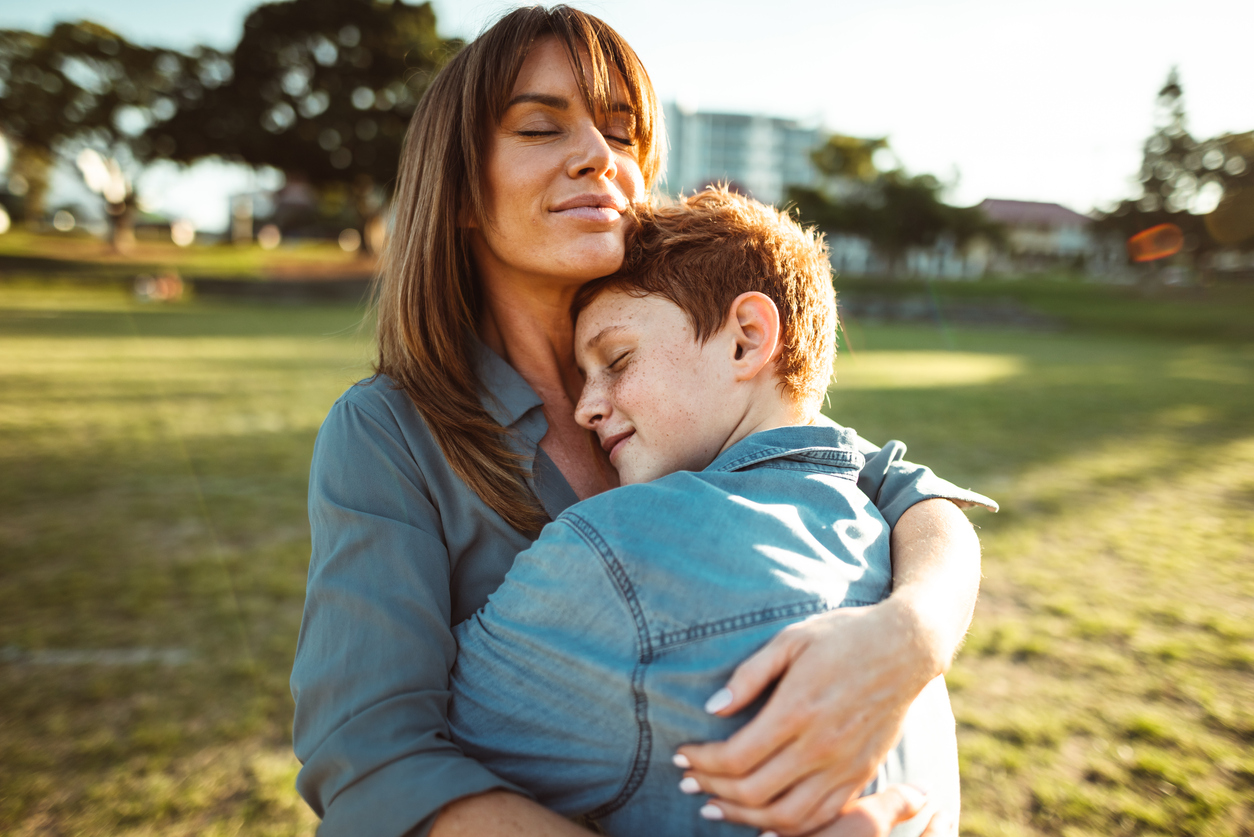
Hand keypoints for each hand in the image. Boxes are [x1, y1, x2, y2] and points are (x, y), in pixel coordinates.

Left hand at [675, 600, 939, 834]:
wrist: (906, 647)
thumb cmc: (844, 635)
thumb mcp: (791, 639)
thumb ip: (750, 675)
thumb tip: (713, 708)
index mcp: (798, 709)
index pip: (736, 756)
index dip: (702, 761)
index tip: (681, 754)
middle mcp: (821, 745)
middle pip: (754, 792)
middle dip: (712, 789)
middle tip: (687, 782)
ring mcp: (844, 765)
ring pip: (786, 816)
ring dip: (743, 817)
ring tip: (715, 806)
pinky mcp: (861, 774)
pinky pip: (821, 817)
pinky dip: (787, 826)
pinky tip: (763, 819)